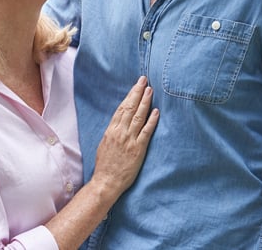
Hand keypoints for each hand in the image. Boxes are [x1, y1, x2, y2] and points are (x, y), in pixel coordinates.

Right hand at [90, 76, 158, 198]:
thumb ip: (113, 132)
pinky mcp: (137, 149)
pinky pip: (146, 132)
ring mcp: (129, 140)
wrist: (106, 181)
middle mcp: (120, 132)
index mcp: (111, 130)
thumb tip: (120, 122)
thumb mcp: (105, 144)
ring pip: (138, 116)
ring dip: (145, 102)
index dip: (129, 95)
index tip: (136, 86)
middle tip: (144, 80)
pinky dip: (151, 121)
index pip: (121, 108)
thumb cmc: (105, 165)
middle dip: (137, 92)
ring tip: (150, 90)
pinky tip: (156, 111)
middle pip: (129, 107)